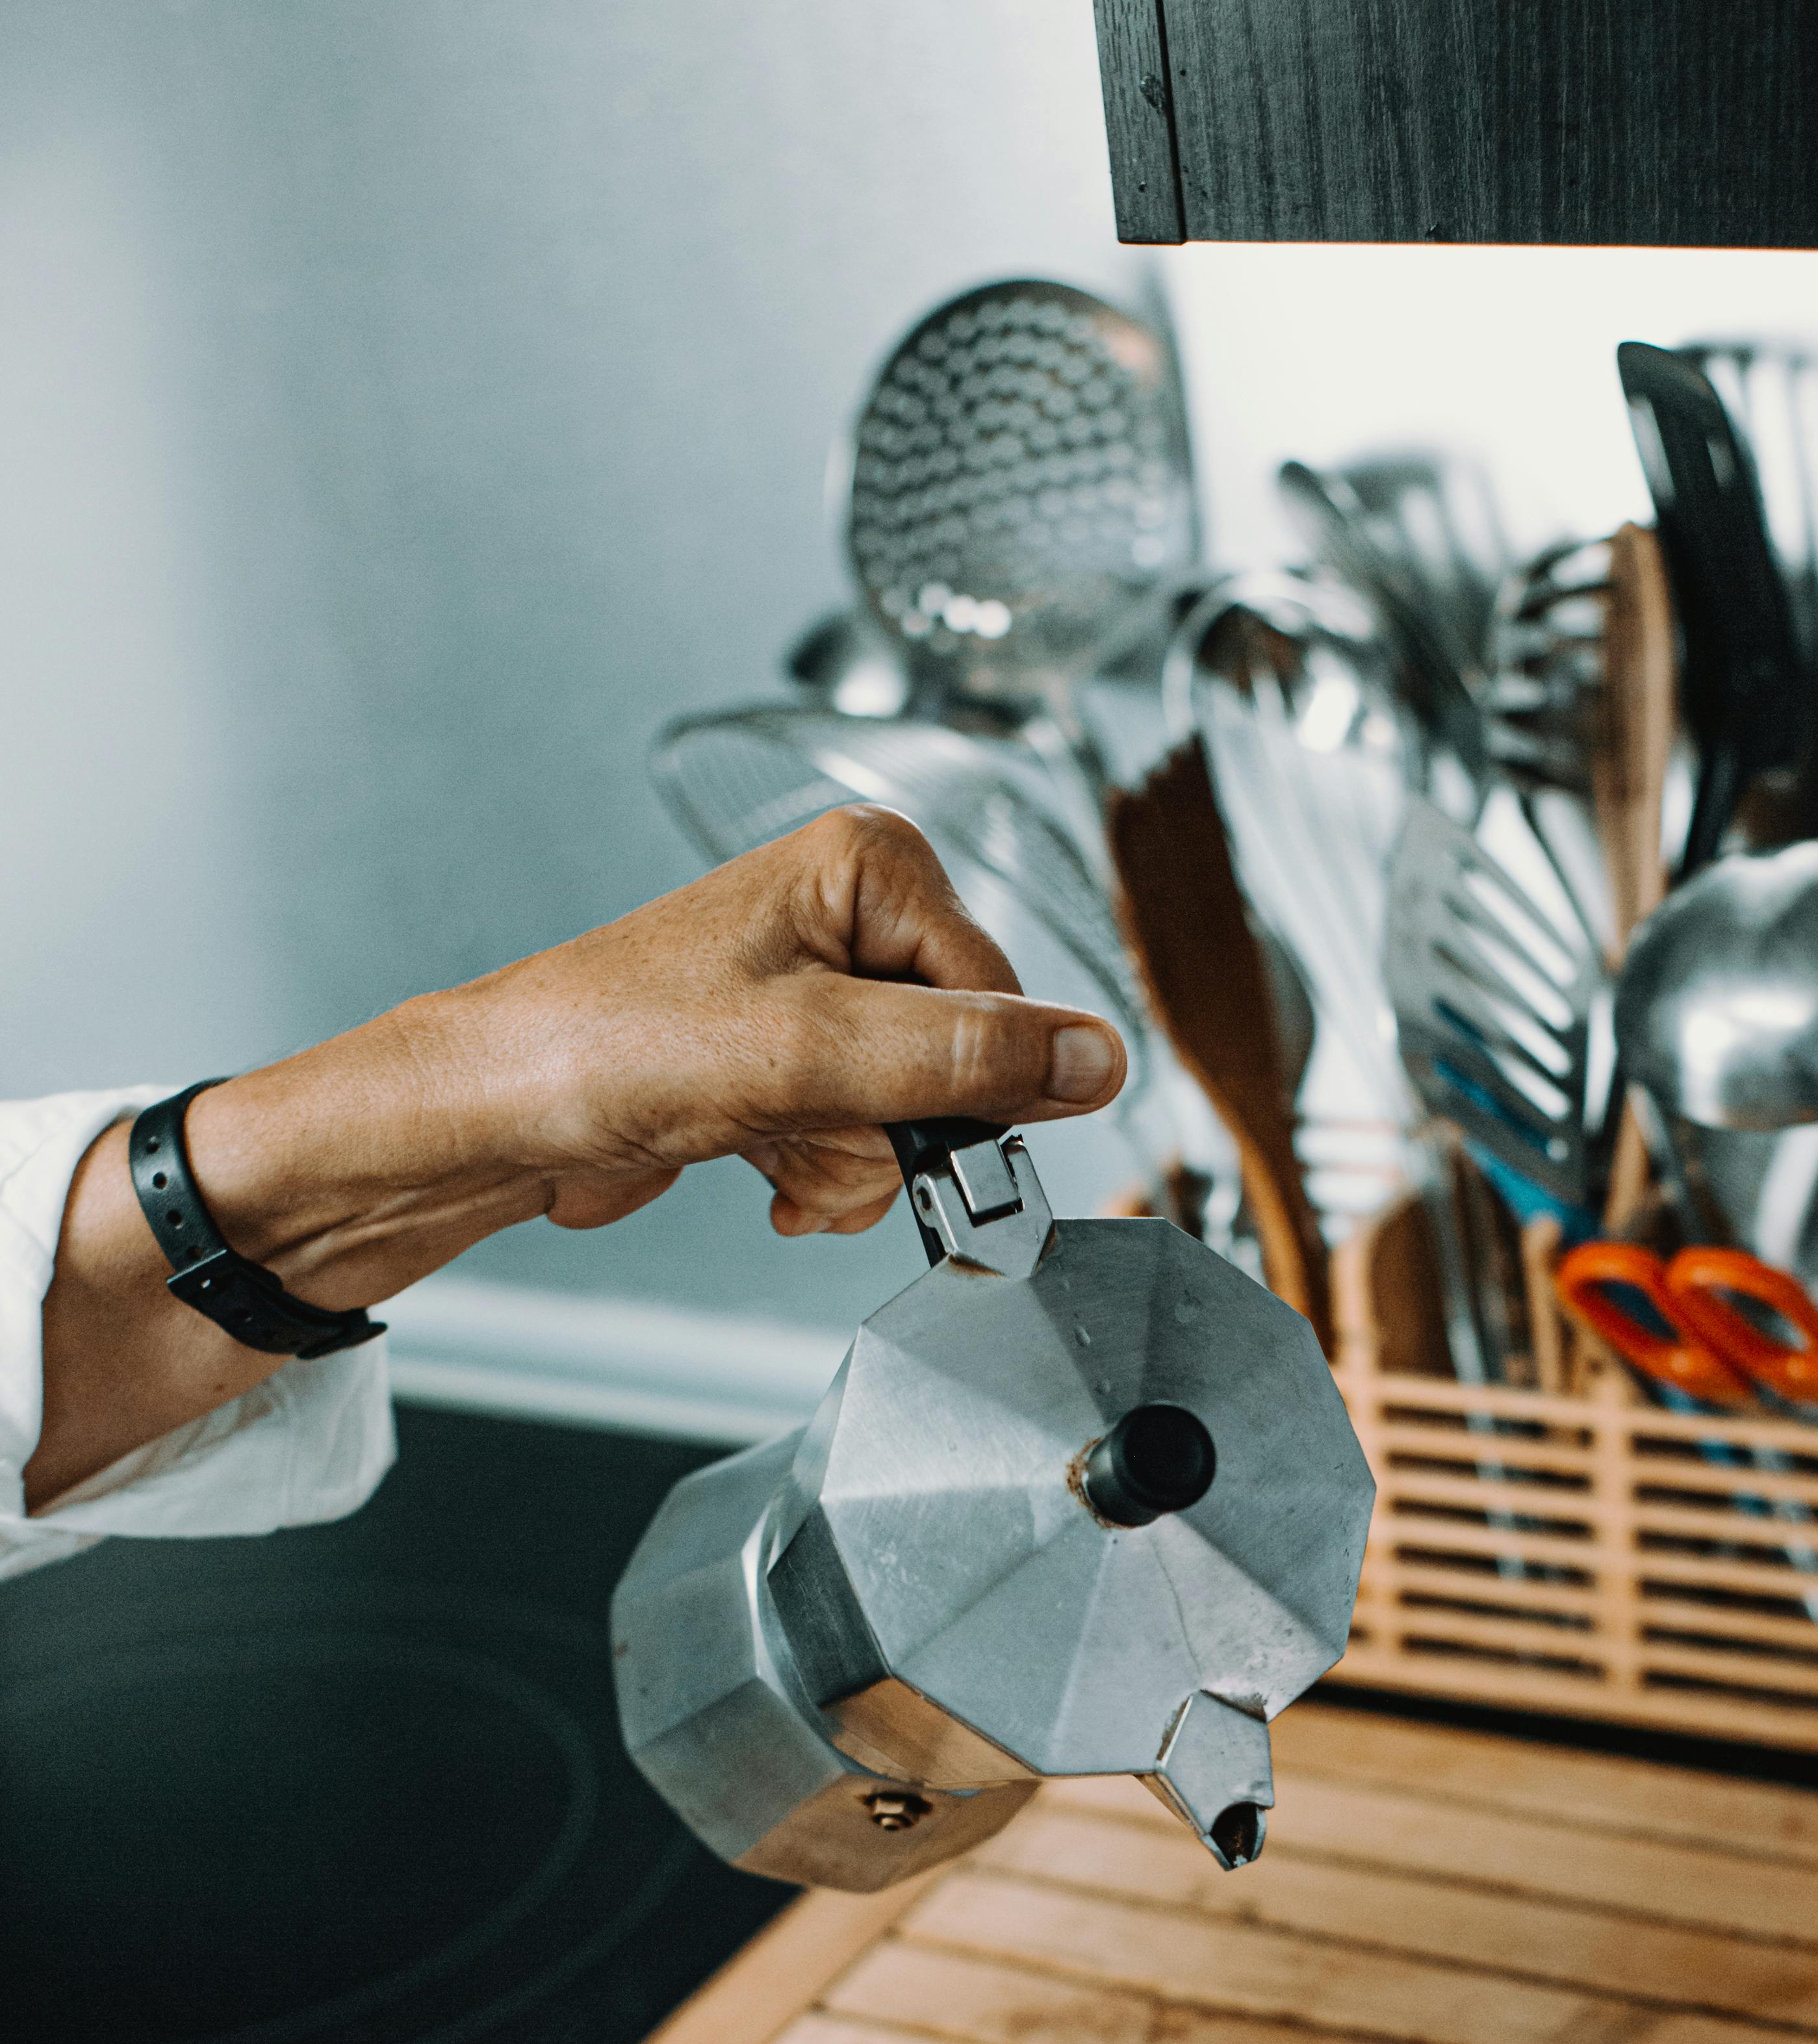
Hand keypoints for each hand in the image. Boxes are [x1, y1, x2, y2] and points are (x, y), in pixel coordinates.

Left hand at [422, 801, 1127, 1243]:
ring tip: (770, 1147)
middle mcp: (853, 917)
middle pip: (963, 1064)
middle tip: (811, 1129)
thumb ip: (966, 1060)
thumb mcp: (811, 1053)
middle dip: (893, 1130)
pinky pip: (866, 1142)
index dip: (963, 1084)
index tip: (894, 1117)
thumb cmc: (604, 1045)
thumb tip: (1095, 1061)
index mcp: (872, 868)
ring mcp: (822, 996)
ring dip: (850, 1165)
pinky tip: (762, 1166)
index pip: (1004, 999)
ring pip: (915, 1119)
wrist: (496, 1114)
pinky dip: (821, 1175)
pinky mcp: (792, 1063)